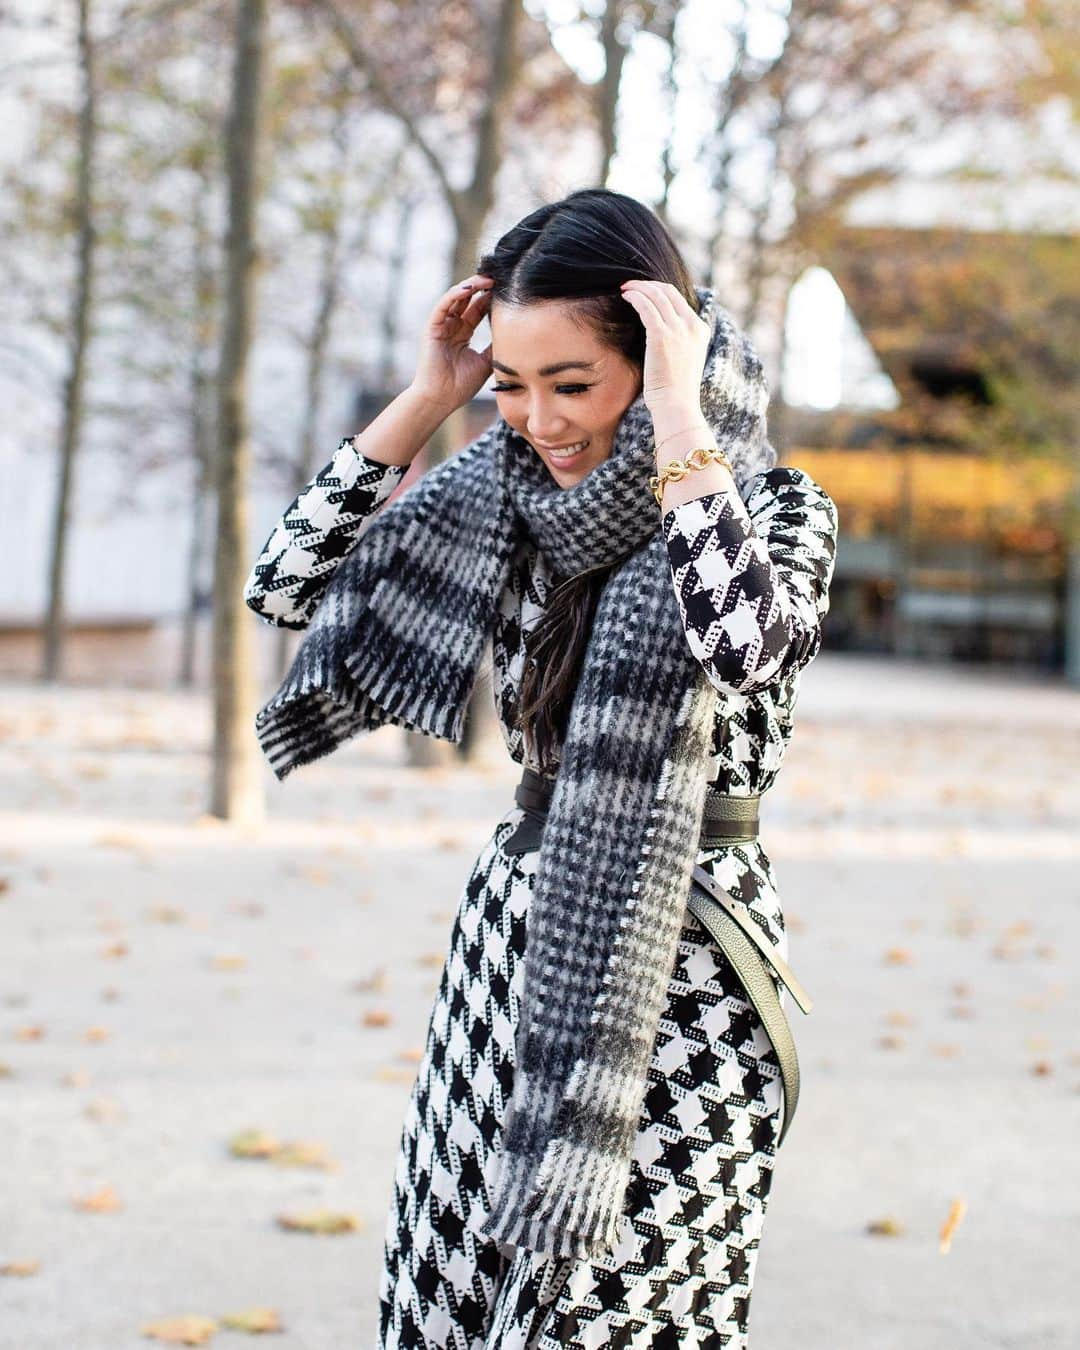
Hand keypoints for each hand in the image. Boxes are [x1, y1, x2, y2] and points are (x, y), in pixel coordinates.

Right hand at [409, 274, 494, 413]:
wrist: (441, 399)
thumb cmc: (461, 385)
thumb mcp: (486, 361)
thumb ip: (496, 345)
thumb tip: (516, 333)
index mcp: (463, 333)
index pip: (478, 309)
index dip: (491, 298)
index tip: (507, 288)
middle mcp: (452, 326)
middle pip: (468, 299)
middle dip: (483, 287)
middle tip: (499, 276)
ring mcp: (441, 326)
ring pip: (456, 297)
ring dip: (471, 285)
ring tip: (487, 278)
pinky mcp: (432, 328)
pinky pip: (443, 306)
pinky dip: (455, 294)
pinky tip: (469, 287)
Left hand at [619, 279, 710, 416]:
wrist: (677, 405)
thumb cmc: (675, 390)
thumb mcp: (684, 359)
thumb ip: (678, 341)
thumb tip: (657, 331)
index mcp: (700, 329)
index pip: (679, 298)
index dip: (659, 289)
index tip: (644, 290)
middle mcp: (691, 325)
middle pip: (668, 291)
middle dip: (647, 284)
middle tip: (630, 286)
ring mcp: (678, 330)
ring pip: (656, 295)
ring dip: (638, 288)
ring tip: (624, 289)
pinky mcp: (662, 336)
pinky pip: (646, 307)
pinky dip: (635, 298)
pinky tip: (626, 297)